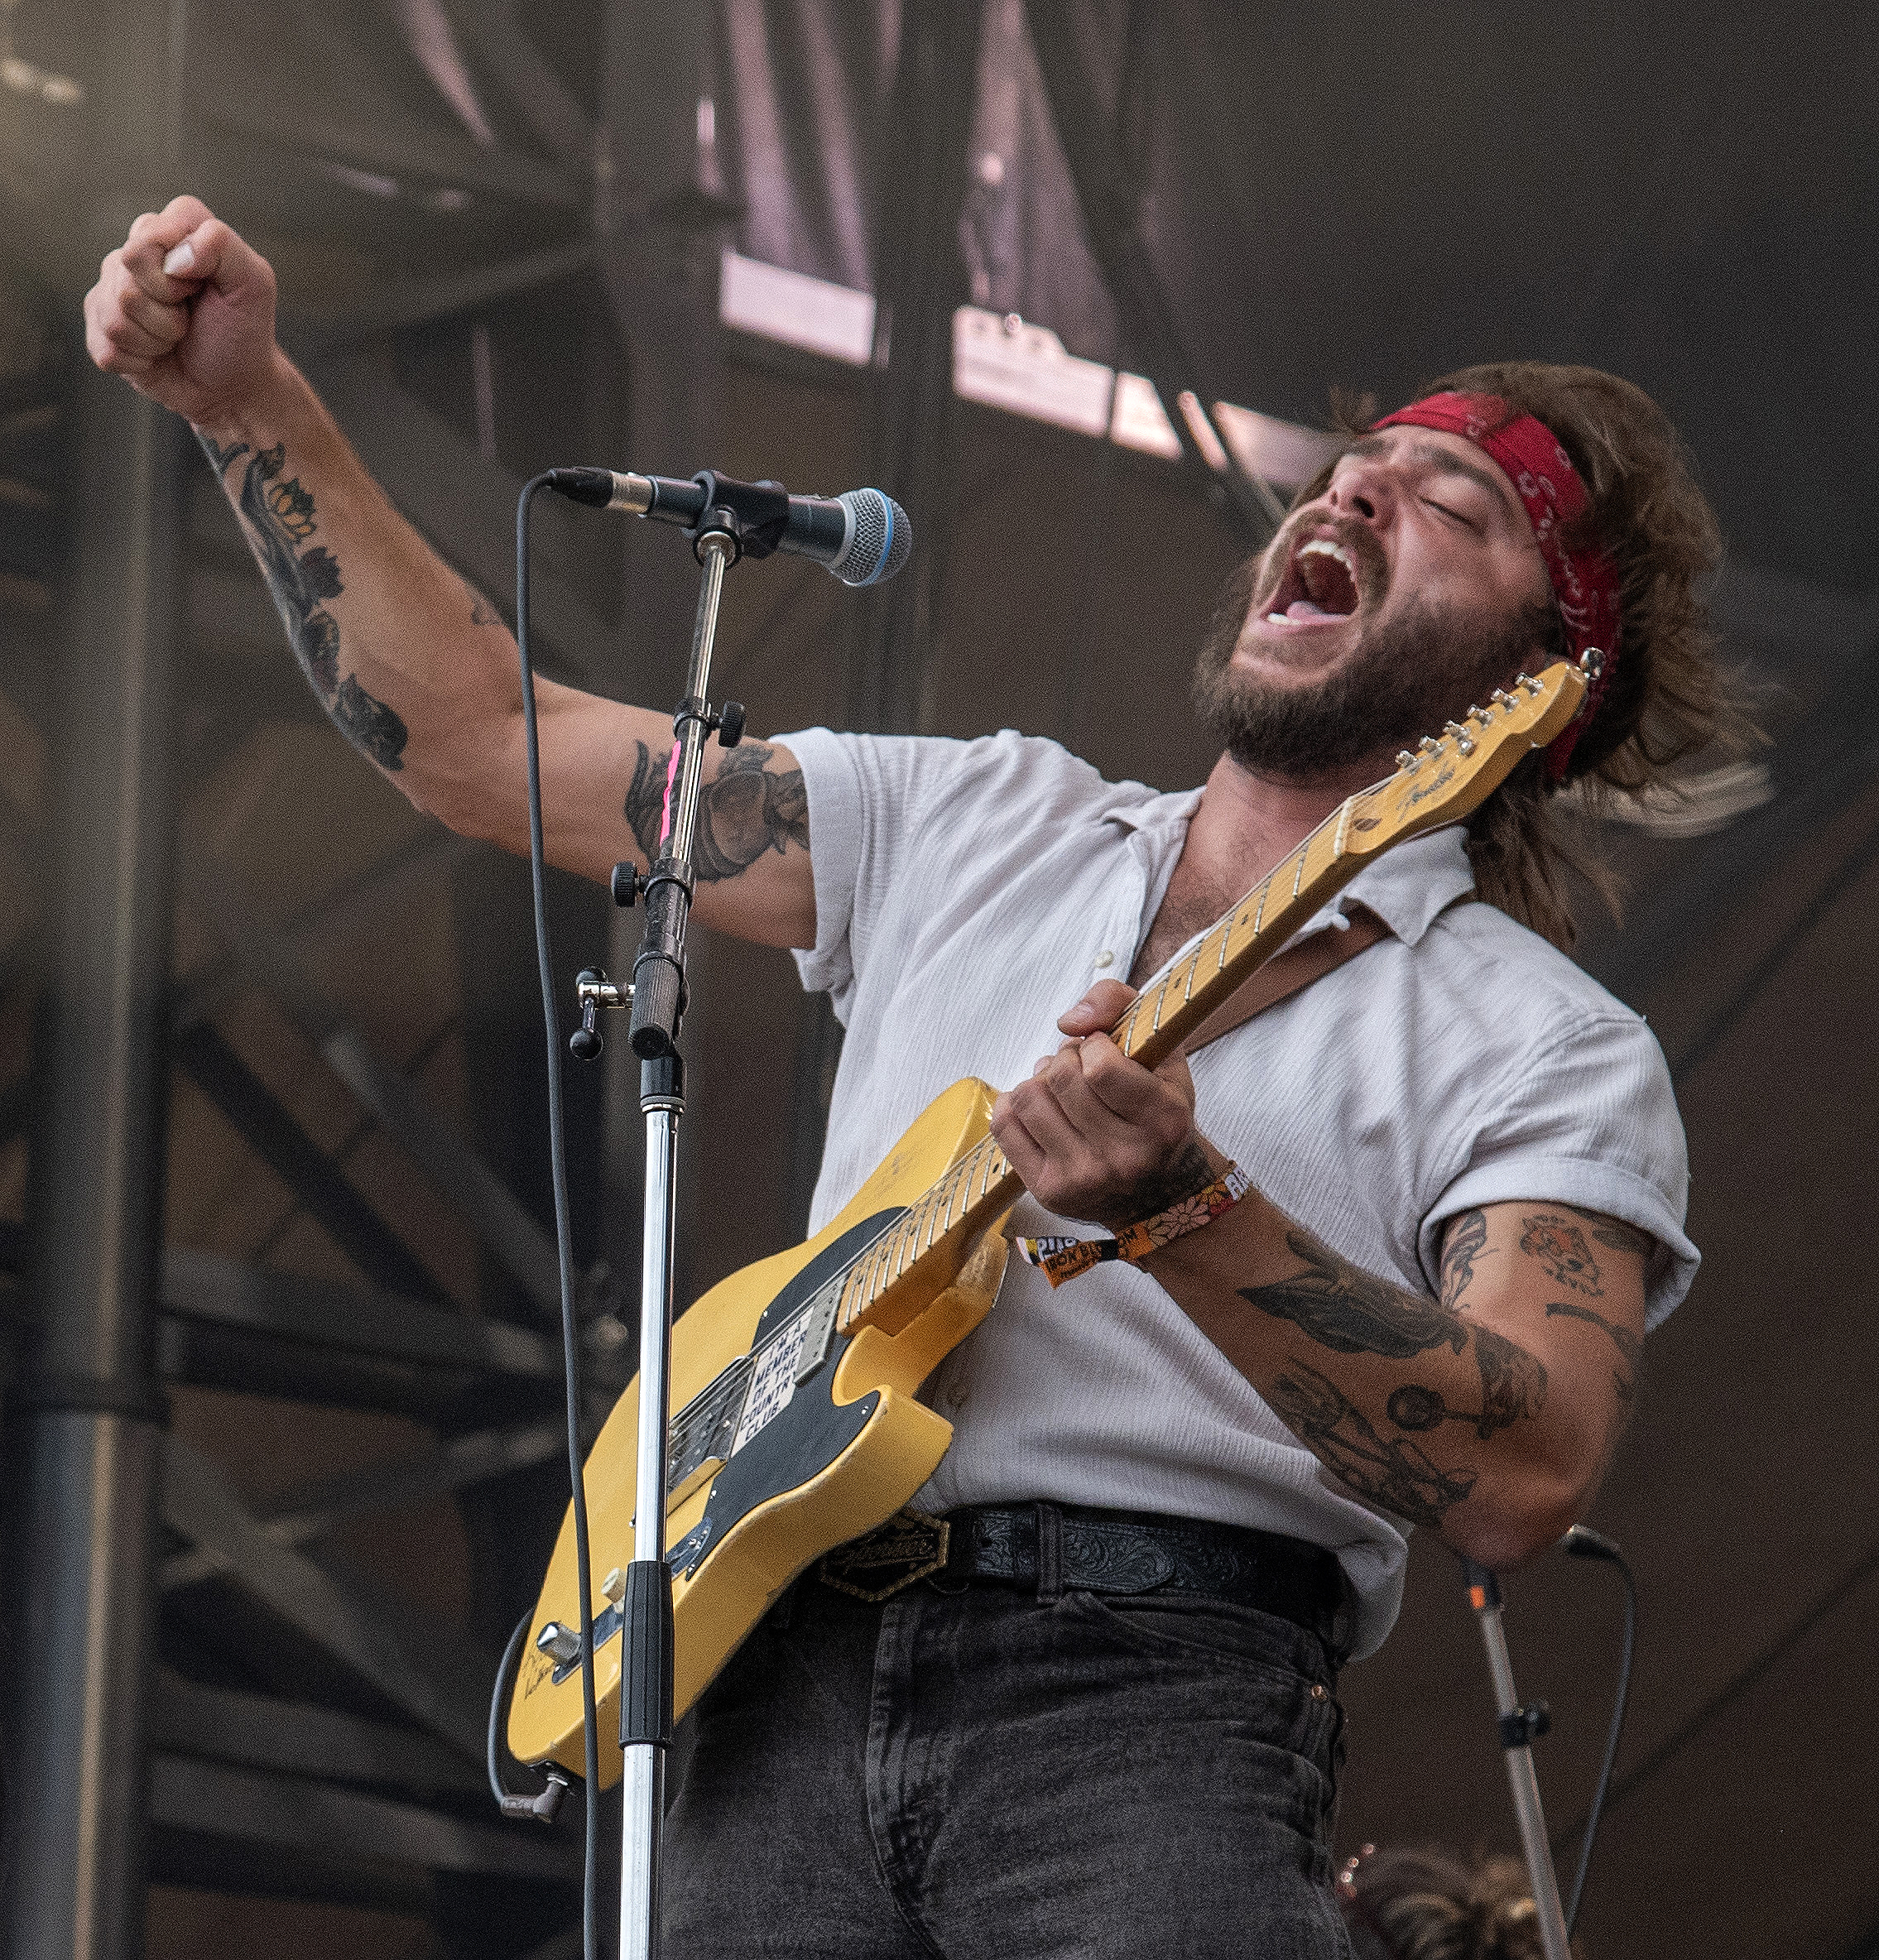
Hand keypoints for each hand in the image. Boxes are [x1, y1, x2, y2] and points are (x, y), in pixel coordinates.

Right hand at [83, 195, 281, 429]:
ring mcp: (112, 289)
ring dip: (156, 340)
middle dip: (166, 312)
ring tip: (176, 338)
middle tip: (189, 319)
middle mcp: (136, 252)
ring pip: (115, 317)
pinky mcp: (100, 328)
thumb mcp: (254, 284)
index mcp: (173, 228)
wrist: (232, 386)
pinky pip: (106, 349)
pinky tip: (157, 357)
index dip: (173, 276)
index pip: (144, 238)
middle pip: (125, 278)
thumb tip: (175, 257)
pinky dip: (140, 363)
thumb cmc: (243, 331)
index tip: (201, 289)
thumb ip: (223, 246)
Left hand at [991, 979, 1218, 1229]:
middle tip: (1080, 1068)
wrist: (1155, 1188)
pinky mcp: (1049, 1192)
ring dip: (1039, 1081)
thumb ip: (1118, 1004)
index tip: (1103, 1050)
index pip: (1100, 1068)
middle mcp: (1126, 1158)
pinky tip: (1041, 1108)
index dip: (1093, 1045)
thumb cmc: (1153, 1109)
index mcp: (1164, 1121)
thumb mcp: (1159, 1049)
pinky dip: (1016, 1105)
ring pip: (1028, 1097)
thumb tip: (1068, 1021)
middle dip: (1065, 1059)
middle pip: (1060, 1079)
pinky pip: (1004, 1124)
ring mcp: (1084, 1180)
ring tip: (1060, 1089)